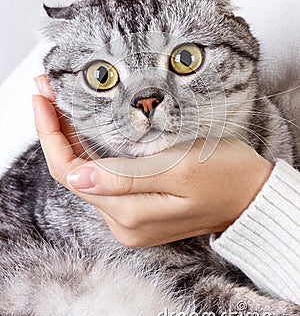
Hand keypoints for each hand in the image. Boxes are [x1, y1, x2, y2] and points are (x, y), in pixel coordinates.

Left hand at [33, 75, 273, 247]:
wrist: (252, 196)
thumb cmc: (227, 177)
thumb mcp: (181, 169)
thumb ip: (128, 178)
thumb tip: (80, 178)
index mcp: (130, 215)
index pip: (71, 172)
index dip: (51, 134)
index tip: (42, 98)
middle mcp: (124, 222)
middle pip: (74, 173)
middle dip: (56, 131)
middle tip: (47, 93)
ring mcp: (130, 217)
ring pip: (86, 174)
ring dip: (69, 140)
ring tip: (59, 104)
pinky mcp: (138, 208)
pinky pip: (102, 179)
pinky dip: (88, 152)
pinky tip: (83, 129)